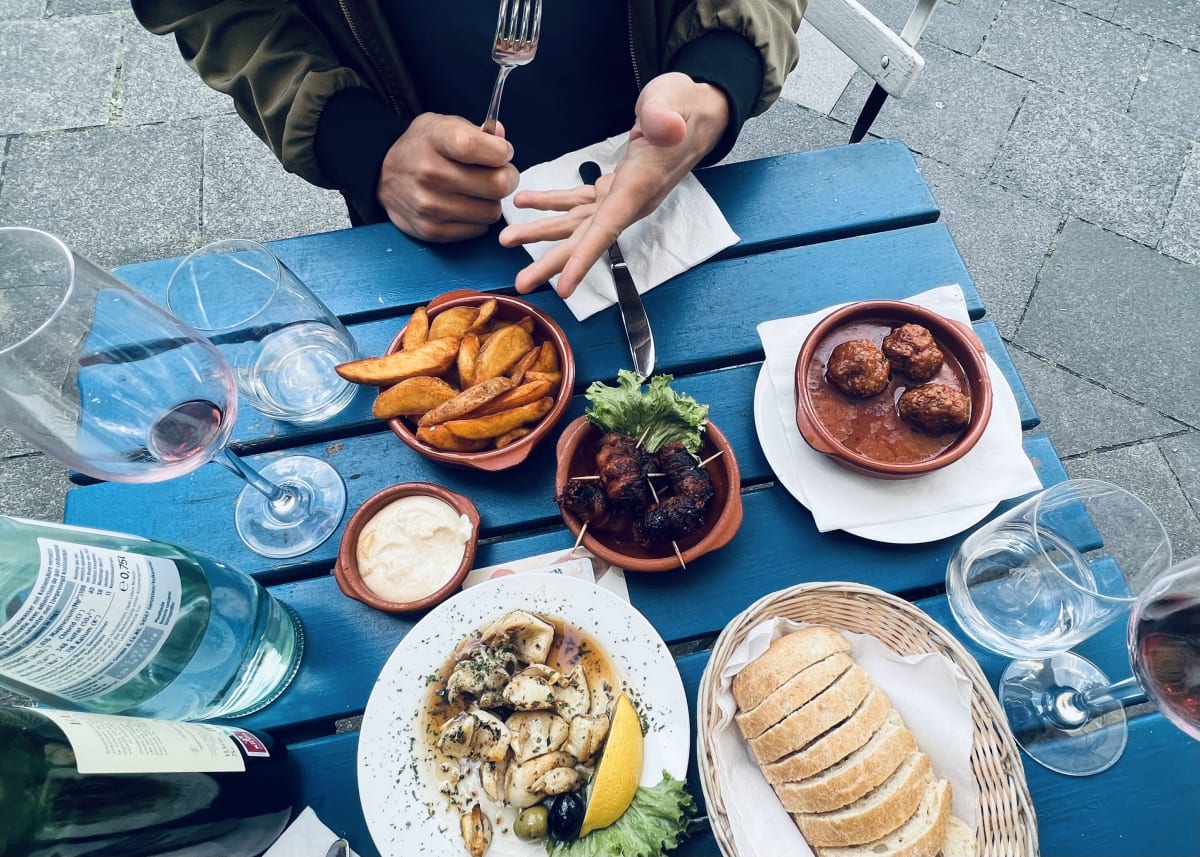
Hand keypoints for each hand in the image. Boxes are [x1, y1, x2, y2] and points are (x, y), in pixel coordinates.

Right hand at [377, 113, 519, 241]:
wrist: (384, 176)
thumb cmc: (424, 148)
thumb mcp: (444, 125)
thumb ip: (477, 131)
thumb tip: (502, 138)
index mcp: (435, 139)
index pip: (475, 146)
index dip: (500, 151)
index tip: (501, 152)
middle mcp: (429, 172)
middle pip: (496, 184)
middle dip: (506, 179)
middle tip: (498, 175)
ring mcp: (429, 205)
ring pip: (492, 211)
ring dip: (491, 202)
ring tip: (477, 191)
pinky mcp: (432, 229)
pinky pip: (478, 229)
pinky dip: (478, 218)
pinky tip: (464, 205)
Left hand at [498, 72, 729, 296]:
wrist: (697, 113)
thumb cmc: (686, 107)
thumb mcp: (675, 102)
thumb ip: (666, 116)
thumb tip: (666, 126)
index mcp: (639, 187)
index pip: (608, 229)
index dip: (584, 260)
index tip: (563, 287)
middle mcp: (628, 200)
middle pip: (585, 239)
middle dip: (553, 261)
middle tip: (521, 283)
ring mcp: (619, 195)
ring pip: (576, 223)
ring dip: (541, 232)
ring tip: (507, 240)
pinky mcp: (613, 185)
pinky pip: (577, 200)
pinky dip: (550, 202)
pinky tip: (524, 203)